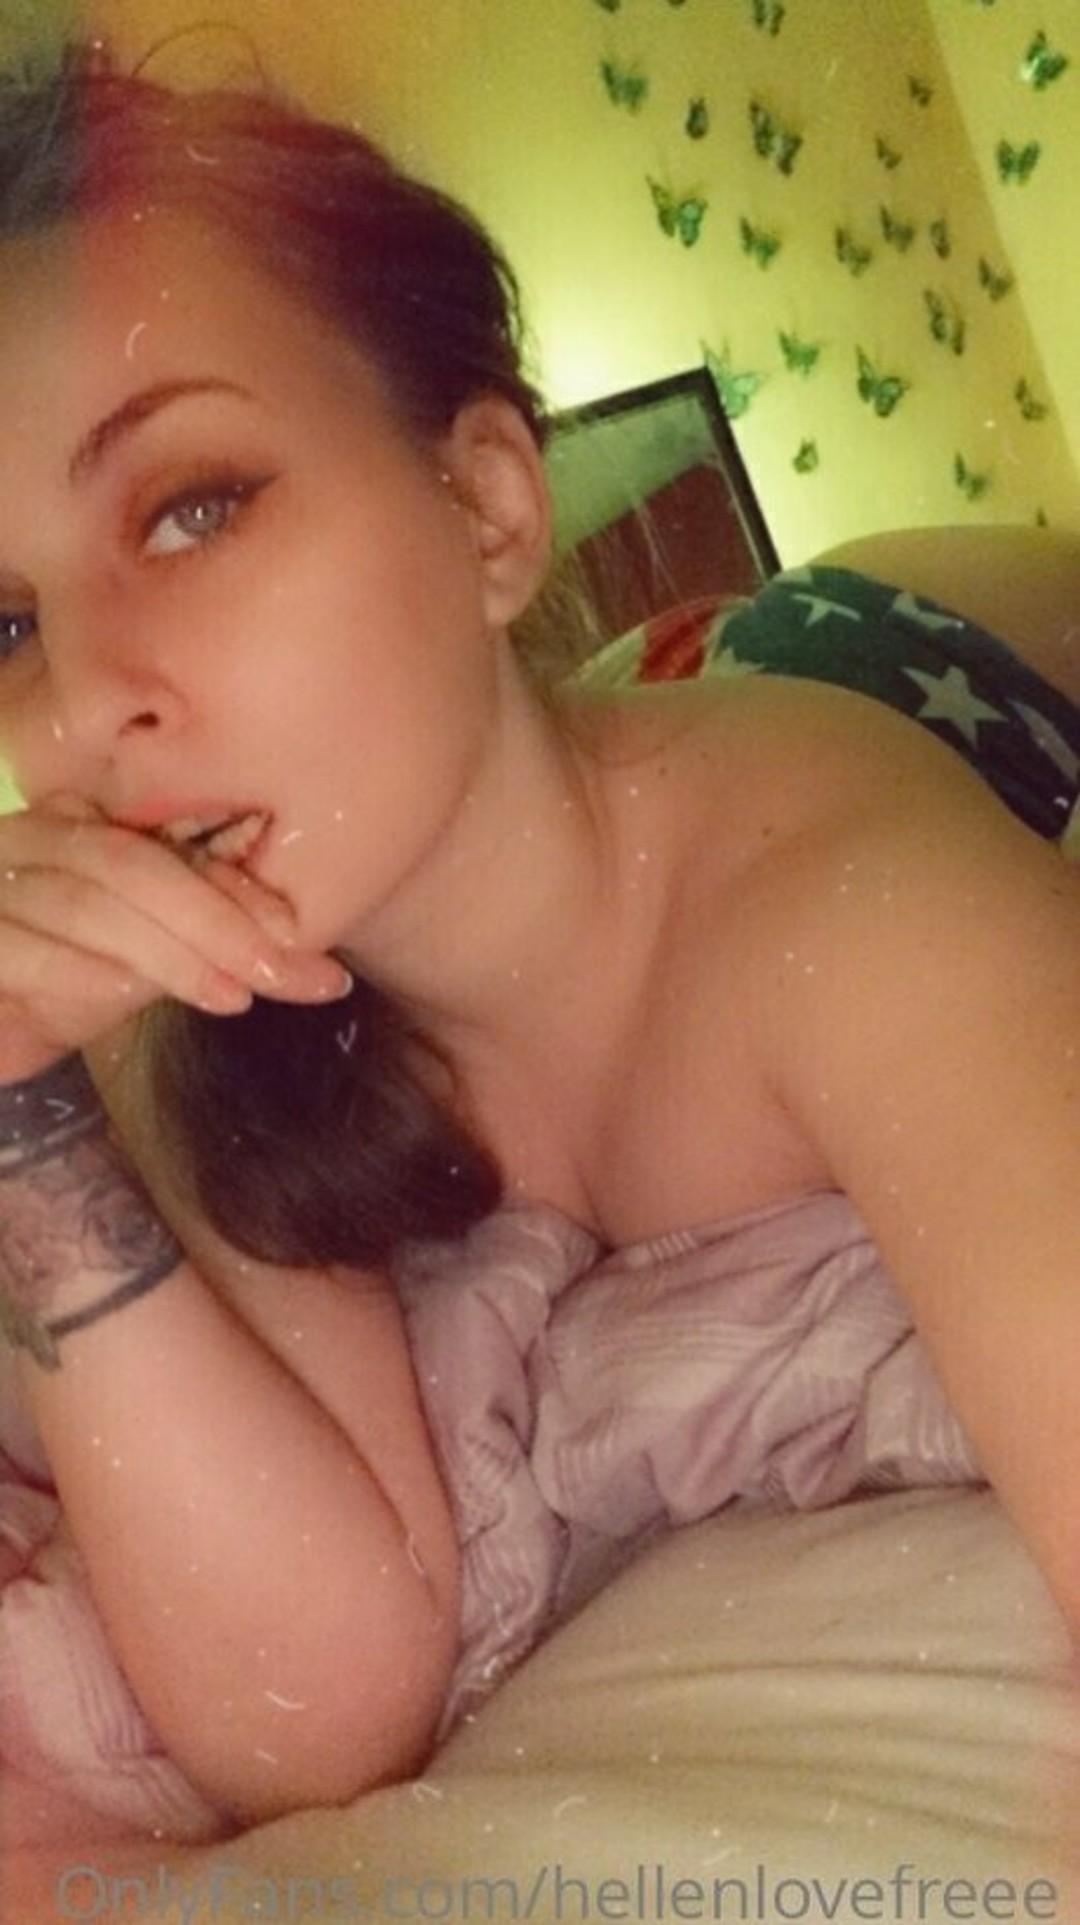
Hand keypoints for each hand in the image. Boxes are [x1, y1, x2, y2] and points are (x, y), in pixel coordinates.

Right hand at [0, 793, 351, 1081]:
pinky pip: (18, 946)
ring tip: (227, 994)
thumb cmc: (57, 990)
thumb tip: (314, 969)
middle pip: (128, 863)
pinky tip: (126, 994)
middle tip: (275, 970)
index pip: (166, 848)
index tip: (296, 934)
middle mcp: (29, 839)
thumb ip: (209, 952)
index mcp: (79, 828)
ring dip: (164, 952)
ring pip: (83, 902)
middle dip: (213, 919)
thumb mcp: (148, 968)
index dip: (235, 890)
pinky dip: (77, 971)